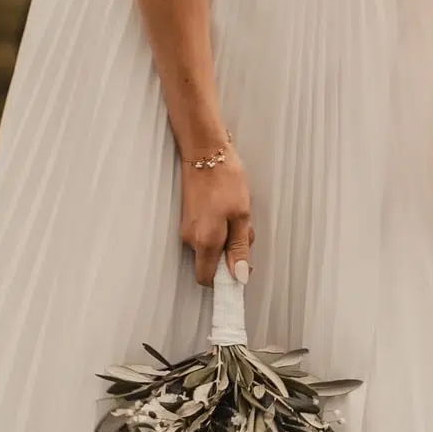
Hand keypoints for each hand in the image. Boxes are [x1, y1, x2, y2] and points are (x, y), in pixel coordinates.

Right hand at [180, 146, 254, 285]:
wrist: (205, 151)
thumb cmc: (225, 180)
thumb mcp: (241, 215)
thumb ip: (239, 248)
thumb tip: (239, 276)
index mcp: (205, 242)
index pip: (208, 279)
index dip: (225, 280)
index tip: (241, 271)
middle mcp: (191, 239)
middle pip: (212, 263)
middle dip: (231, 254)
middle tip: (245, 231)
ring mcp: (187, 228)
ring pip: (211, 246)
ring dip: (227, 238)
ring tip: (237, 214)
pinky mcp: (188, 217)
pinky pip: (206, 233)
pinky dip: (220, 227)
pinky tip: (227, 209)